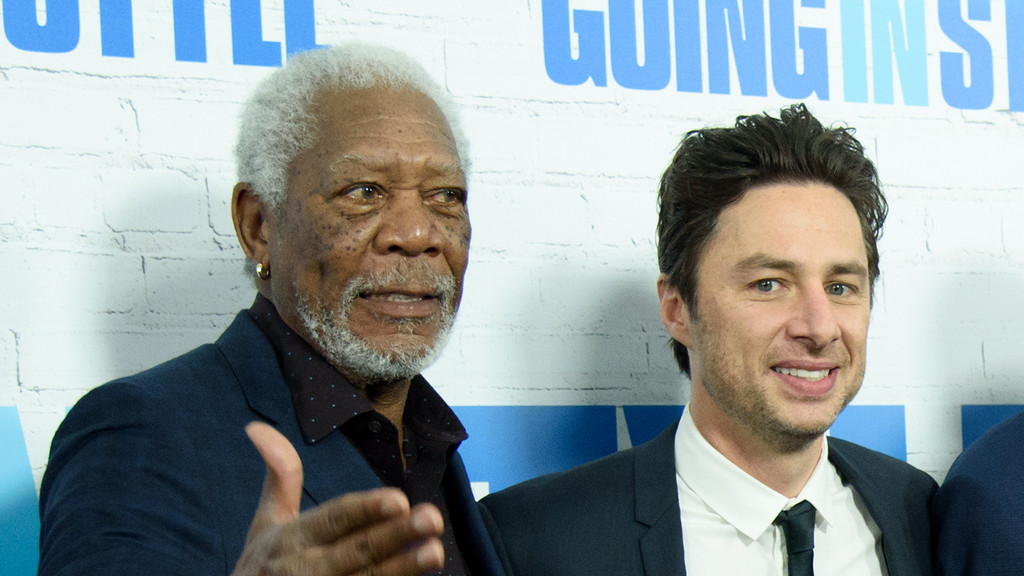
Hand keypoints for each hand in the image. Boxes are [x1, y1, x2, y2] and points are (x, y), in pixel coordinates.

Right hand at [232, 422, 445, 575]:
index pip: (334, 519)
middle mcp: (305, 569)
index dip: (366, 510)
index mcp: (293, 538)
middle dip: (395, 535)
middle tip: (432, 518)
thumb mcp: (266, 522)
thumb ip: (279, 476)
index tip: (399, 498)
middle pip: (357, 551)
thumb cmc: (262, 567)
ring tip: (436, 552)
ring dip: (403, 568)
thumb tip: (257, 427)